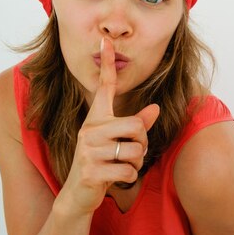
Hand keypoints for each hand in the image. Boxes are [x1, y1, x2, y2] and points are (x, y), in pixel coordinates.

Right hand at [57, 37, 159, 214]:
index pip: (104, 86)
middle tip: (131, 153)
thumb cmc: (101, 162)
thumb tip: (156, 108)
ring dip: (137, 163)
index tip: (106, 40)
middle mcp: (90, 129)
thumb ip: (136, 125)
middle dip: (142, 143)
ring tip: (123, 166)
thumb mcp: (117, 141)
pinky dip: (130, 177)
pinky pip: (128, 170)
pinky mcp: (91, 170)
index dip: (107, 63)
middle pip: (137, 125)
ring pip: (136, 150)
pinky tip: (116, 178)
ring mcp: (88, 150)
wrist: (77, 193)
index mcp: (96, 118)